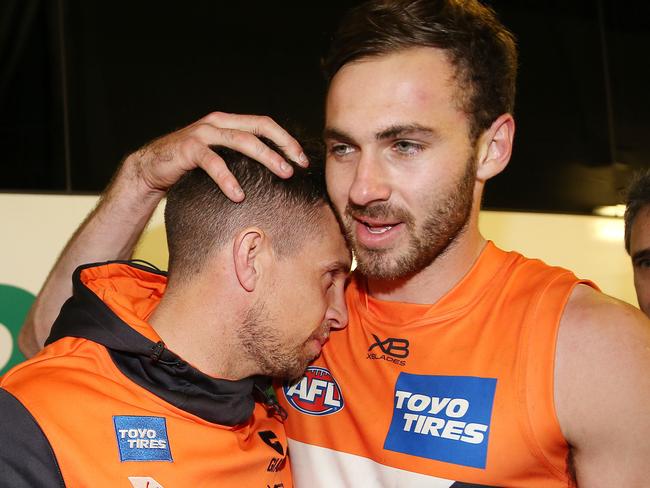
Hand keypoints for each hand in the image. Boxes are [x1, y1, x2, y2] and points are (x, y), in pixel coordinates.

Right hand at [128, 112, 307, 201]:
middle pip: (258, 129)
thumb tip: (274, 172)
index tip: (303, 160)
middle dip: (282, 147)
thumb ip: (240, 158)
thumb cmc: (190, 166)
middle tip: (298, 167)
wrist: (151, 167)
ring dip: (266, 157)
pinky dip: (227, 178)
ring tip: (282, 175)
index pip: (264, 124)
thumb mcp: (219, 157)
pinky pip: (212, 162)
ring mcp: (202, 133)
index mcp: (228, 122)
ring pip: (241, 141)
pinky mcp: (188, 148)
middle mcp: (217, 122)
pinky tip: (238, 194)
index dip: (286, 139)